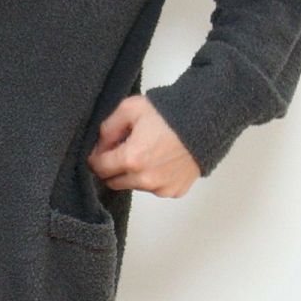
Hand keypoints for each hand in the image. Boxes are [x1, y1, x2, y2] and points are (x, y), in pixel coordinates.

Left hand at [87, 94, 201, 198]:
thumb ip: (108, 129)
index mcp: (131, 159)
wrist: (205, 120)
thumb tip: (99, 147)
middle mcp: (145, 179)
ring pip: (134, 186)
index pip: (99, 169)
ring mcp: (162, 188)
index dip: (96, 158)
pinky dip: (152, 178)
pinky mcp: (175, 191)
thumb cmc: (168, 113)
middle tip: (121, 150)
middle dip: (112, 168)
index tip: (100, 151)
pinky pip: (154, 188)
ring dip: (133, 174)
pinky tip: (161, 160)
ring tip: (146, 152)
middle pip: (113, 182)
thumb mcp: (130, 109)